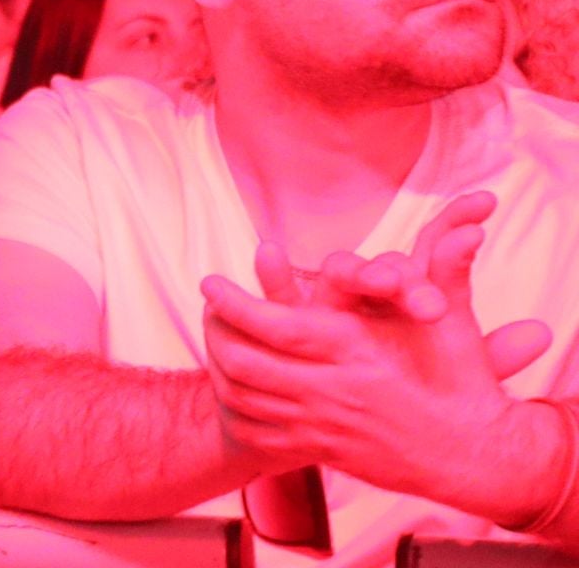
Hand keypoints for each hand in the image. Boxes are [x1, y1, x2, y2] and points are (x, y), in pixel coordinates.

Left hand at [199, 194, 542, 499]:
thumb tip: (466, 225)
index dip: (234, 303)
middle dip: (214, 332)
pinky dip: (234, 409)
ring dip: (217, 366)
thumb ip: (439, 272)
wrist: (476, 457)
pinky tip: (229, 387)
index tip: (211, 283)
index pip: (276, 326)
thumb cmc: (463, 382)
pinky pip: (259, 434)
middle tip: (204, 308)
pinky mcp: (322, 453)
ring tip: (212, 339)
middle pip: (247, 363)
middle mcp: (334, 390)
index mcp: (357, 351)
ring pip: (245, 399)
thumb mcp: (452, 323)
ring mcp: (325, 427)